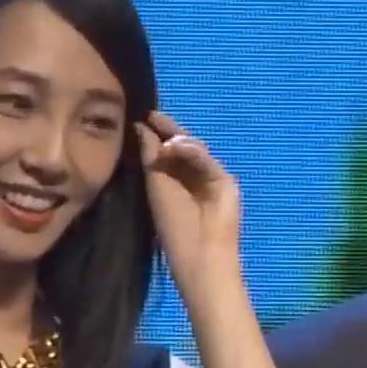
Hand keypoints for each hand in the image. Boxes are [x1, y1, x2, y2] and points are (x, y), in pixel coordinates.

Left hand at [135, 110, 241, 280]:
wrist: (199, 253)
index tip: (142, 117)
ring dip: (179, 141)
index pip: (167, 150)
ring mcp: (212, 177)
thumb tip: (140, 127)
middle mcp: (194, 175)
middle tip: (153, 115)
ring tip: (164, 138)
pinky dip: (194, 154)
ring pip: (196, 151)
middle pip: (184, 146)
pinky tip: (176, 147)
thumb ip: (151, 158)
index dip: (157, 133)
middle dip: (169, 130)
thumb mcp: (156, 186)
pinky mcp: (226, 182)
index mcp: (175, 178)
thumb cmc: (173, 225)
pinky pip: (208, 163)